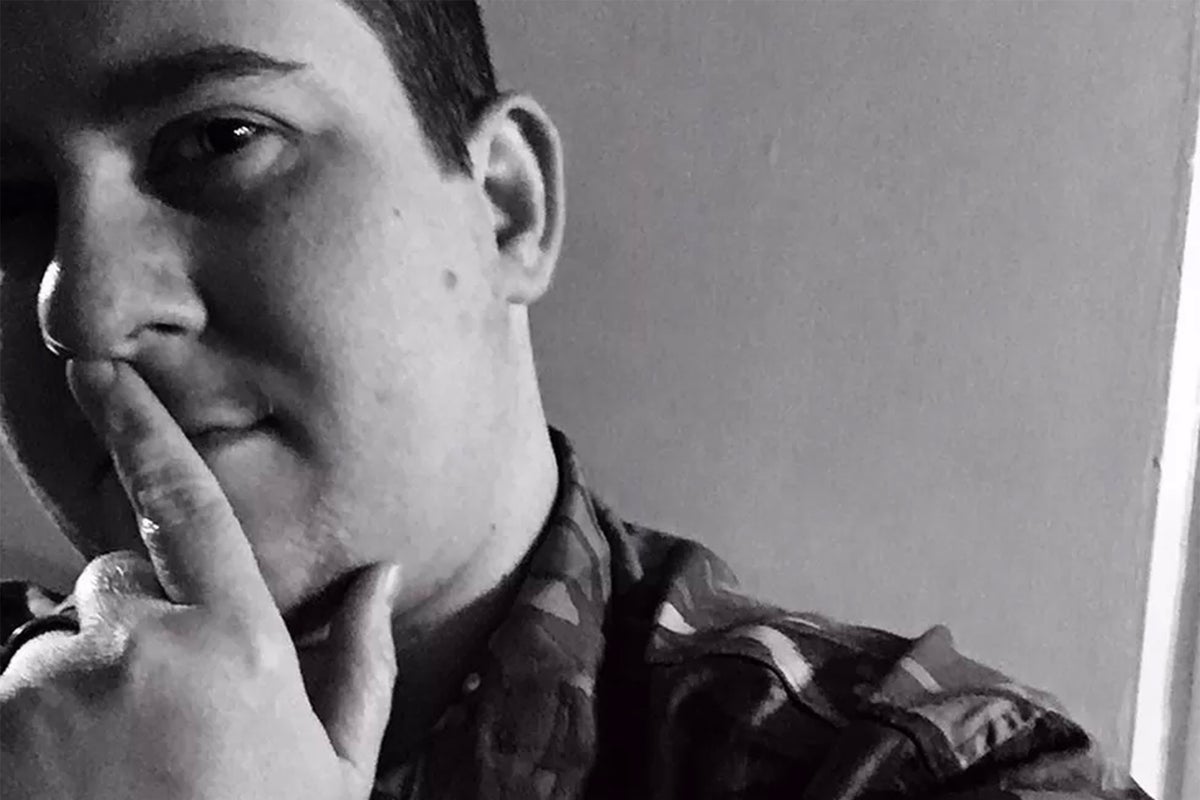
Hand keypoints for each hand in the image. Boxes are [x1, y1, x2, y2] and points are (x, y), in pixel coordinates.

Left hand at [0, 361, 400, 799]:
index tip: (98, 368)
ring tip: (119, 770)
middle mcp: (144, 647)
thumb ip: (355, 660)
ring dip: (74, 687)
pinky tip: (78, 785)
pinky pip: (8, 696)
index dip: (140, 424)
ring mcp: (54, 691)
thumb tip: (381, 577)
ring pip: (51, 646)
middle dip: (129, 626)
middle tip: (160, 716)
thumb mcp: (334, 765)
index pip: (186, 503)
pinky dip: (27, 730)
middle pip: (110, 582)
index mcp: (239, 643)